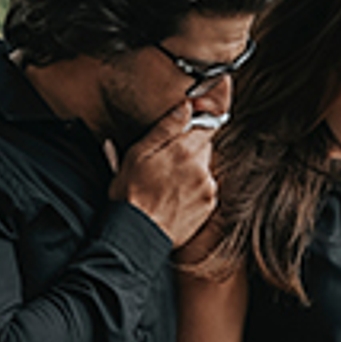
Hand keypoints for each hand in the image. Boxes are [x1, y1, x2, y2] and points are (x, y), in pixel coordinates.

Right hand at [113, 102, 218, 248]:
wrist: (137, 234)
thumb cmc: (131, 194)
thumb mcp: (138, 153)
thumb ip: (166, 128)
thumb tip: (186, 107)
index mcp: (185, 151)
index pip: (208, 124)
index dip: (198, 122)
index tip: (190, 124)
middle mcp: (202, 169)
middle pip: (203, 147)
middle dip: (188, 149)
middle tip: (164, 162)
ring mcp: (208, 189)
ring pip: (203, 168)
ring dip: (190, 170)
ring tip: (165, 183)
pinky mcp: (208, 207)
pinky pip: (204, 189)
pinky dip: (193, 189)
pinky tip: (173, 196)